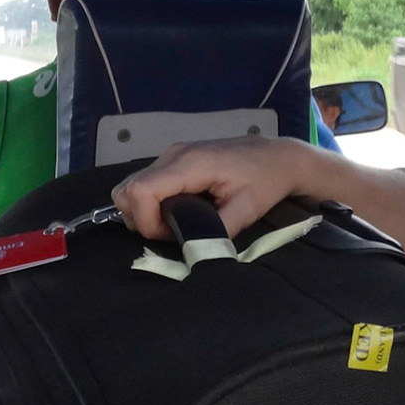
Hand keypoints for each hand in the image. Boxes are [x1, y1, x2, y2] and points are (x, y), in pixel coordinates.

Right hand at [113, 136, 320, 239]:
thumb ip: (217, 232)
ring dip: (143, 213)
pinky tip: (177, 211)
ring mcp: (171, 154)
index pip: (141, 191)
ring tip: (174, 223)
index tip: (169, 236)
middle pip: (127, 190)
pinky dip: (150, 203)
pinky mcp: (173, 158)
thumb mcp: (247, 211)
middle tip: (171, 233)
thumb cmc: (265, 181)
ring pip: (131, 187)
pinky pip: (144, 183)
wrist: (276, 157)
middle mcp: (174, 154)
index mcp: (191, 164)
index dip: (146, 222)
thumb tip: (193, 251)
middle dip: (141, 220)